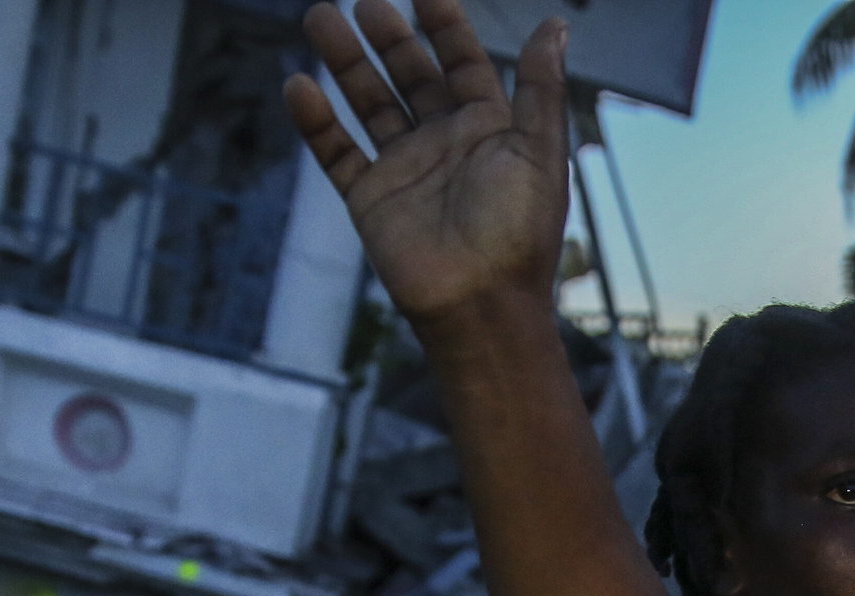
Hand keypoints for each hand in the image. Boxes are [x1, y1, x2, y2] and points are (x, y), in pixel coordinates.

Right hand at [286, 0, 568, 330]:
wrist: (480, 306)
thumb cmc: (518, 233)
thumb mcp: (540, 151)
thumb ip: (542, 87)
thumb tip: (556, 23)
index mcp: (490, 130)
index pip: (464, 62)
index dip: (445, 25)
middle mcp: (446, 144)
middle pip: (411, 75)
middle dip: (388, 37)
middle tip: (363, 2)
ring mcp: (406, 170)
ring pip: (369, 103)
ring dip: (346, 63)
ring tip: (319, 17)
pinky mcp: (371, 200)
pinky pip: (338, 152)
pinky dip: (317, 122)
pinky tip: (298, 85)